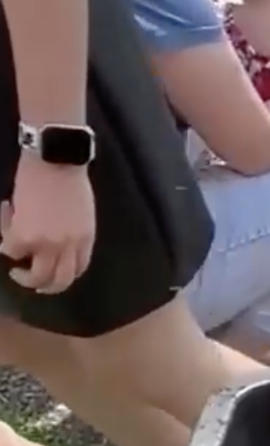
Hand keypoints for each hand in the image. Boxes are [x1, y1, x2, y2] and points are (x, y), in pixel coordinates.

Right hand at [0, 156, 95, 292]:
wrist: (55, 158)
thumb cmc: (68, 176)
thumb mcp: (81, 210)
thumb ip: (74, 230)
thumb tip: (58, 242)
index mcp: (86, 237)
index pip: (79, 267)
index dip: (65, 274)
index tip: (53, 272)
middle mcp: (70, 246)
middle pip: (60, 281)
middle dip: (45, 286)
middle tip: (32, 280)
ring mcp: (48, 244)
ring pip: (36, 276)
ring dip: (24, 277)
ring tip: (16, 269)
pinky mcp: (25, 237)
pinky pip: (11, 251)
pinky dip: (5, 242)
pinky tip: (5, 219)